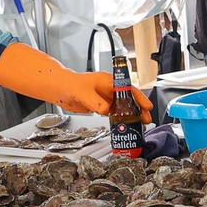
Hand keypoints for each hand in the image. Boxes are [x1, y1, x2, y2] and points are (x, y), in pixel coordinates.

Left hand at [0, 42, 151, 121]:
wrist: (60, 89)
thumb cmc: (70, 85)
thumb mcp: (83, 93)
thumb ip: (95, 102)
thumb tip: (107, 111)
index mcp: (109, 82)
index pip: (129, 89)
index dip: (139, 98)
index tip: (146, 106)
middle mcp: (110, 89)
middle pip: (130, 99)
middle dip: (140, 109)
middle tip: (146, 119)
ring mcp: (107, 98)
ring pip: (124, 107)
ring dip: (132, 116)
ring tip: (140, 124)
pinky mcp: (102, 105)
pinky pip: (115, 113)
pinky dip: (121, 119)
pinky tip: (125, 125)